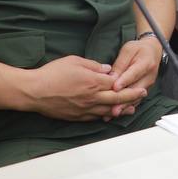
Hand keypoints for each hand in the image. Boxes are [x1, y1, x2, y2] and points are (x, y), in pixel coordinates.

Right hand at [21, 55, 145, 121]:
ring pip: (108, 110)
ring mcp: (85, 109)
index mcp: (93, 82)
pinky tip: (110, 114)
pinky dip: (106, 115)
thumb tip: (108, 69)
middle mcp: (92, 97)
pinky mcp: (77, 117)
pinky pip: (95, 117)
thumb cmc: (53, 73)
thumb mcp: (75, 61)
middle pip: (117, 98)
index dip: (129, 84)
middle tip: (142, 96)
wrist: (35, 91)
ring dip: (122, 109)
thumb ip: (93, 65)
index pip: (116, 84)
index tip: (139, 84)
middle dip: (132, 97)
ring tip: (132, 108)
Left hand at [105, 37, 163, 118]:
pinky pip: (136, 100)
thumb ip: (120, 63)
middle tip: (113, 108)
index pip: (134, 73)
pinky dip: (126, 107)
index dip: (124, 81)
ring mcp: (148, 85)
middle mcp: (149, 76)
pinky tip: (117, 113)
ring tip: (113, 114)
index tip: (115, 88)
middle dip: (124, 100)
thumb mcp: (128, 50)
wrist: (153, 51)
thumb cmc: (138, 49)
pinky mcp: (145, 90)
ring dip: (124, 106)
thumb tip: (111, 77)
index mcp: (146, 63)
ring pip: (136, 98)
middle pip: (136, 90)